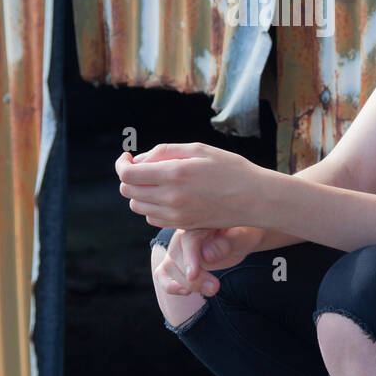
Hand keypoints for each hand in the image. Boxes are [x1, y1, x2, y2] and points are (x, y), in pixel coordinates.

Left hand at [116, 143, 270, 230]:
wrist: (255, 198)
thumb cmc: (230, 168)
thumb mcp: (198, 149)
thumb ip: (165, 151)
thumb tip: (139, 160)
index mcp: (174, 174)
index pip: (128, 174)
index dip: (121, 164)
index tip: (126, 158)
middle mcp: (171, 197)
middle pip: (128, 192)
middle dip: (128, 177)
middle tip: (140, 167)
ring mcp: (176, 215)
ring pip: (137, 206)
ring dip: (138, 192)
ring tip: (155, 180)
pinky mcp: (182, 226)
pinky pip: (152, 218)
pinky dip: (151, 206)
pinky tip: (166, 195)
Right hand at [154, 226, 264, 296]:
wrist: (241, 236)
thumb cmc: (243, 232)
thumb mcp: (243, 236)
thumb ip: (227, 243)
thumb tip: (206, 255)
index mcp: (199, 220)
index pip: (188, 238)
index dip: (189, 257)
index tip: (192, 275)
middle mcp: (183, 231)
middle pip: (176, 254)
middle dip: (193, 277)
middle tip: (215, 287)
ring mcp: (177, 247)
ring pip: (169, 266)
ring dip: (186, 284)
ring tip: (212, 289)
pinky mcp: (175, 262)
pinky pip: (163, 274)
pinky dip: (169, 285)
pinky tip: (185, 293)